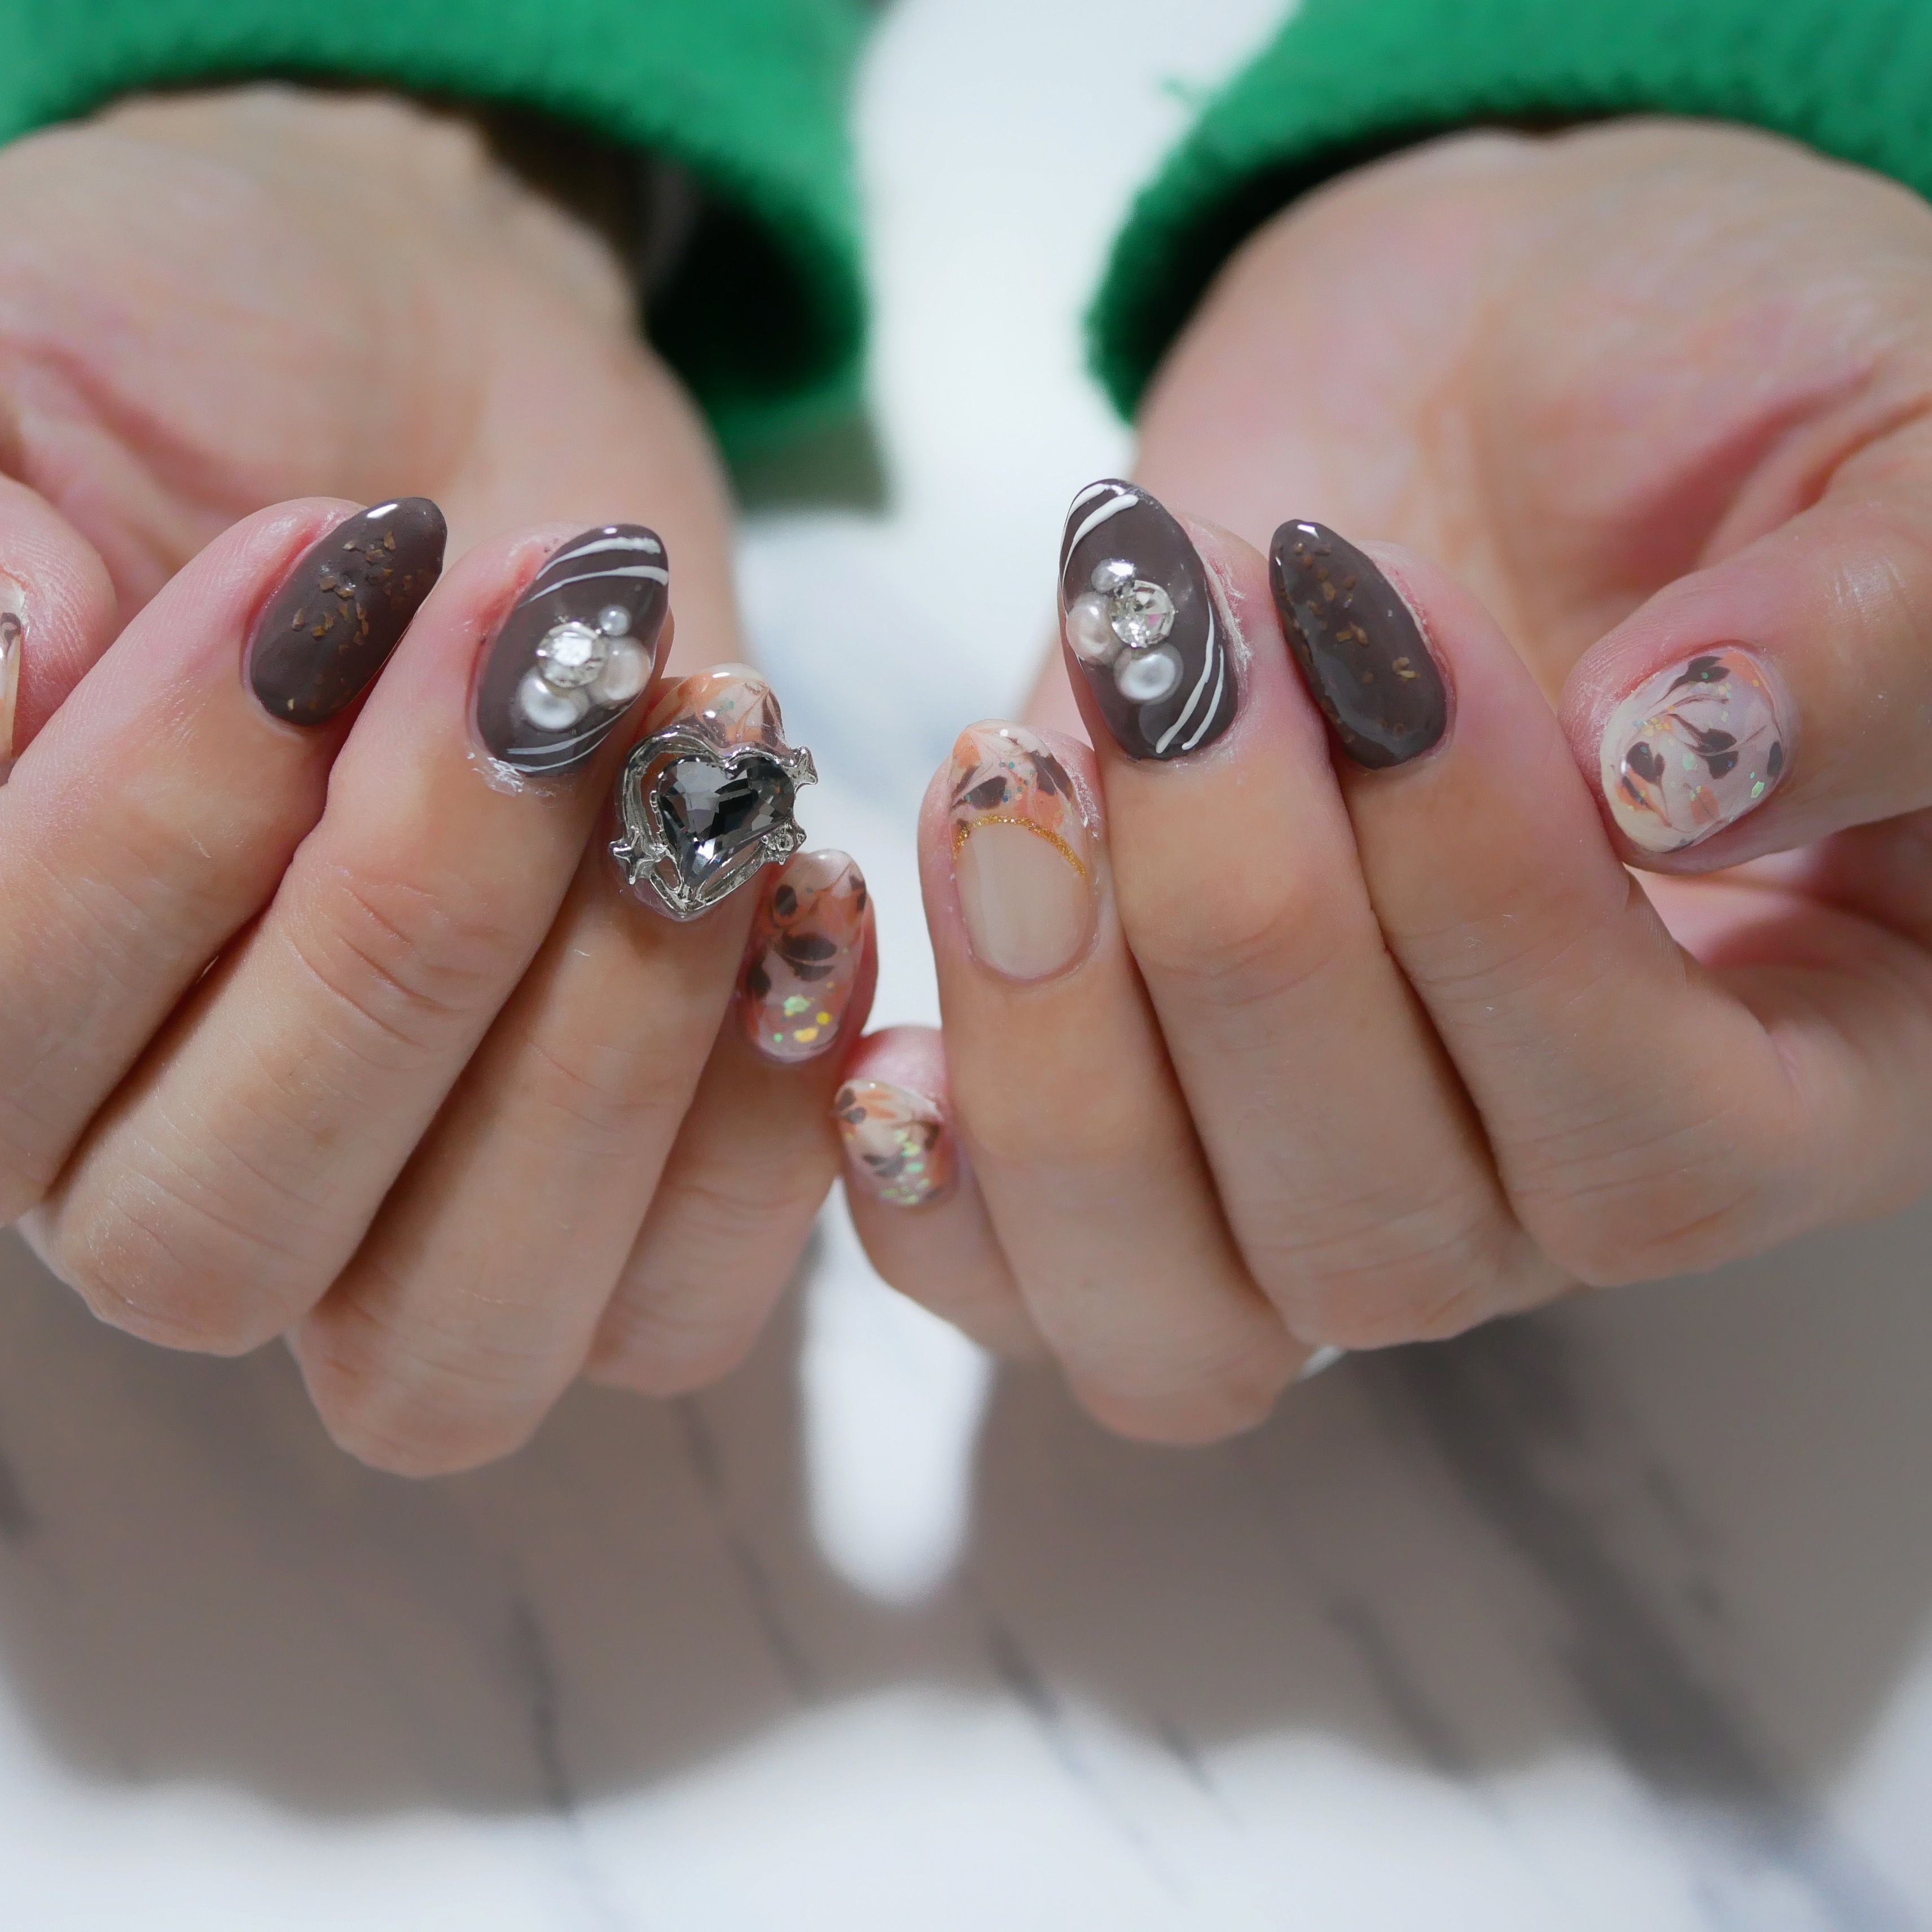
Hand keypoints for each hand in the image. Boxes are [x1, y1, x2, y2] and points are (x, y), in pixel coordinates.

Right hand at [0, 88, 870, 1470]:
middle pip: (223, 1234)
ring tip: (700, 757)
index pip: (2, 1039)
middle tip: (549, 667)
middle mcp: (159, 1166)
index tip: (320, 557)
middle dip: (414, 927)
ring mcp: (398, 1229)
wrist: (439, 377)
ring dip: (604, 1038)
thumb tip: (14, 637)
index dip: (163, 825)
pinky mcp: (619, 1210)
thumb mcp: (17, 364)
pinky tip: (805, 891)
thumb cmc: (199, 364)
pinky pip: (675, 1316)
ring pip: (460, 1331)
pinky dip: (760, 1131)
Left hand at [834, 120, 1931, 1440]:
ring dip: (1058, 1049)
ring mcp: (1315, 1158)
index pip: (1655, 1159)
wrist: (1476, 356)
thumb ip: (1883, 626)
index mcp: (1806, 1065)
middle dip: (1240, 932)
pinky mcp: (1125, 1107)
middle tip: (1178, 656)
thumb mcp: (1891, 441)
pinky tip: (876, 997)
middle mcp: (1553, 1172)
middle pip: (1377, 1245)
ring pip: (1165, 1314)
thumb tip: (1675, 774)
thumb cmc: (1710, 383)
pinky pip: (1001, 1280)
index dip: (1487, 913)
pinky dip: (918, 1174)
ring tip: (1013, 780)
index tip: (1383, 627)